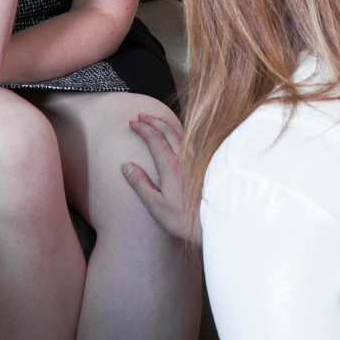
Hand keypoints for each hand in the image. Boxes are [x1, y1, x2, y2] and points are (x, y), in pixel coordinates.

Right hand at [123, 113, 192, 241]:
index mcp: (170, 166)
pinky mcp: (203, 166)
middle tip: (140, 115)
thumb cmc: (182, 218)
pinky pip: (189, 141)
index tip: (131, 123)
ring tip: (157, 119)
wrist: (212, 224)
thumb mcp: (155, 205)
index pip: (154, 139)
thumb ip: (140, 184)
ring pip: (180, 134)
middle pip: (167, 131)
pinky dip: (179, 132)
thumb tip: (126, 166)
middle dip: (152, 120)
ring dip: (166, 124)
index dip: (142, 128)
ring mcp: (195, 161)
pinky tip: (178, 136)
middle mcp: (184, 159)